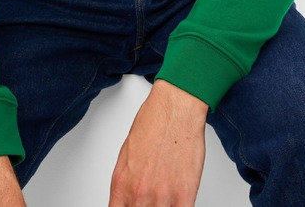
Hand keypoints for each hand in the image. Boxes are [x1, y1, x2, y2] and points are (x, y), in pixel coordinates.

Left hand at [108, 80, 207, 205]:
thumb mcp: (127, 155)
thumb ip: (127, 183)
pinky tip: (176, 202)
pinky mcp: (184, 195)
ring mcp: (161, 196)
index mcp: (121, 183)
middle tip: (149, 199)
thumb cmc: (153, 122)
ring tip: (164, 195)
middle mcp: (139, 192)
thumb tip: (129, 199)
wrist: (175, 107)